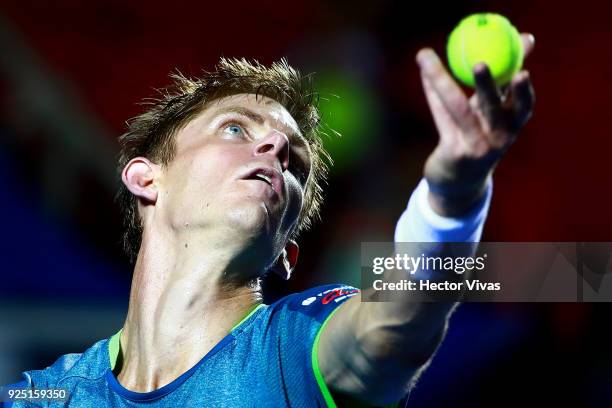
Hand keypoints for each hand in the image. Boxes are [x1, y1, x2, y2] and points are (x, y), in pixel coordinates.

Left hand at [417, 33, 535, 216]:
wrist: (459, 183)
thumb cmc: (477, 137)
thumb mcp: (492, 111)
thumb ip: (503, 78)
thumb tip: (528, 38)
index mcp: (511, 126)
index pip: (523, 106)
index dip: (523, 89)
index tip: (521, 71)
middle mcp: (498, 138)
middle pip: (493, 107)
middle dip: (488, 85)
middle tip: (480, 63)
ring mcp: (476, 146)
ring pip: (458, 109)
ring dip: (444, 83)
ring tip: (430, 60)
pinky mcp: (455, 152)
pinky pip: (441, 117)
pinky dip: (432, 92)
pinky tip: (425, 73)